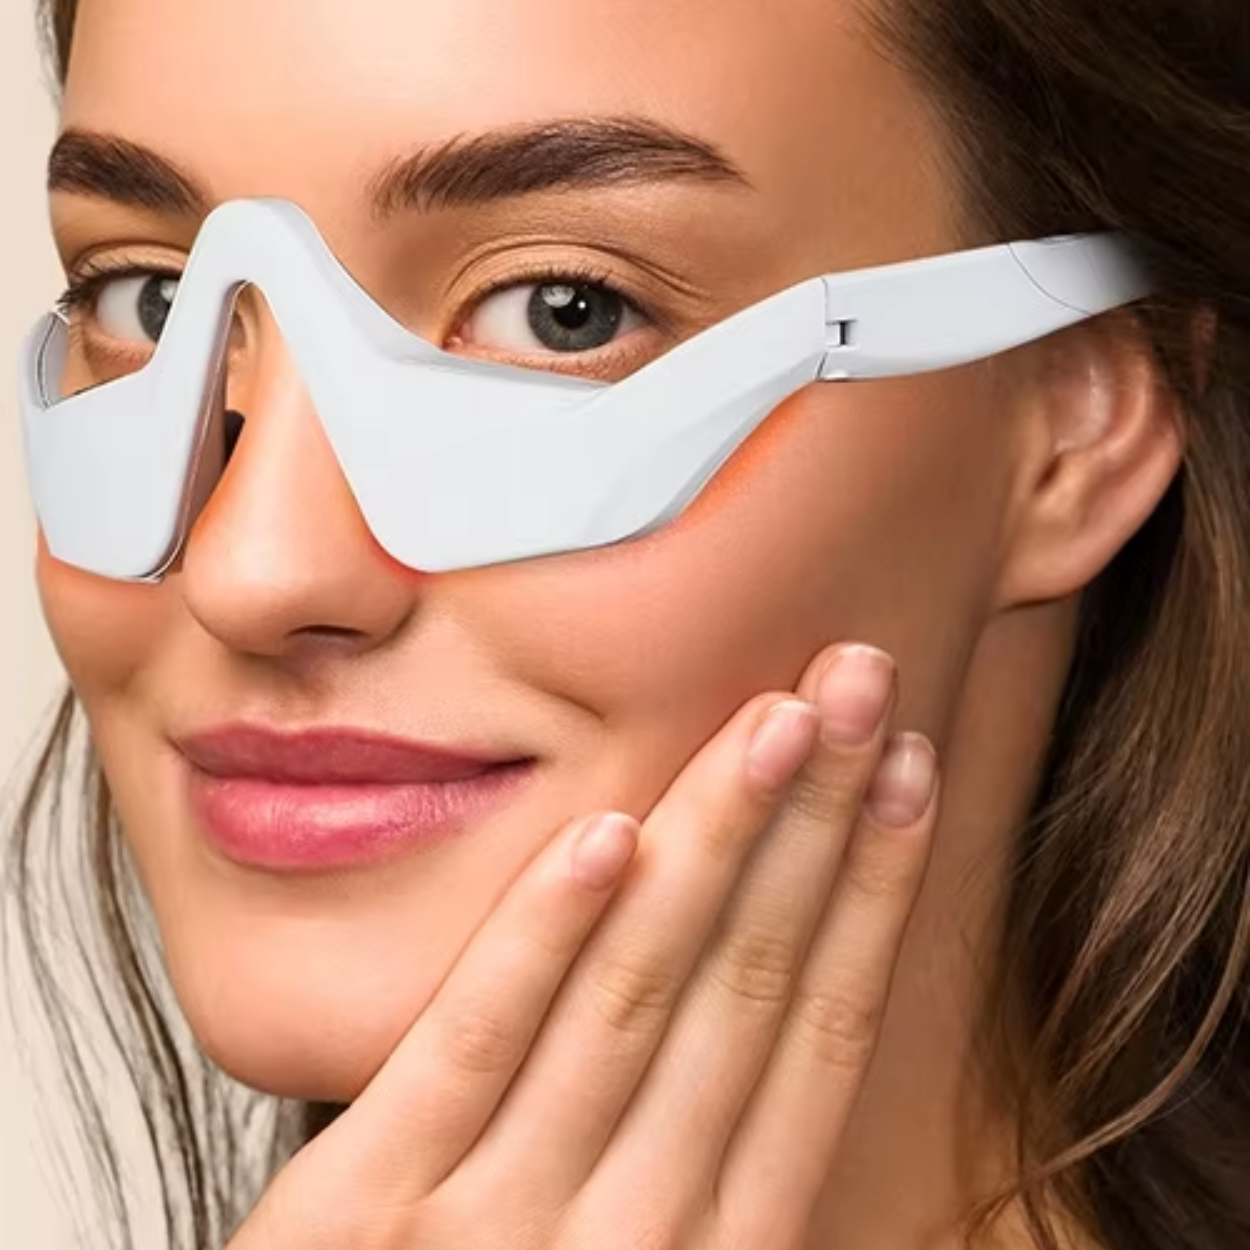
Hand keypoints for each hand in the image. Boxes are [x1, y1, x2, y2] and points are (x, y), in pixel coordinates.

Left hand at [227, 642, 939, 1249]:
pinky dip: (547, 931)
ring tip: (779, 715)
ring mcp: (498, 1222)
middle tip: (863, 684)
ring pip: (636, 993)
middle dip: (818, 819)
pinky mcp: (364, 1210)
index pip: (818, 1034)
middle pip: (748, 984)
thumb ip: (702, 1176)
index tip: (910, 772)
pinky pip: (472, 1043)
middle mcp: (637, 1239)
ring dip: (716, 838)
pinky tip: (609, 827)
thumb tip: (783, 1000)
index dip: (876, 893)